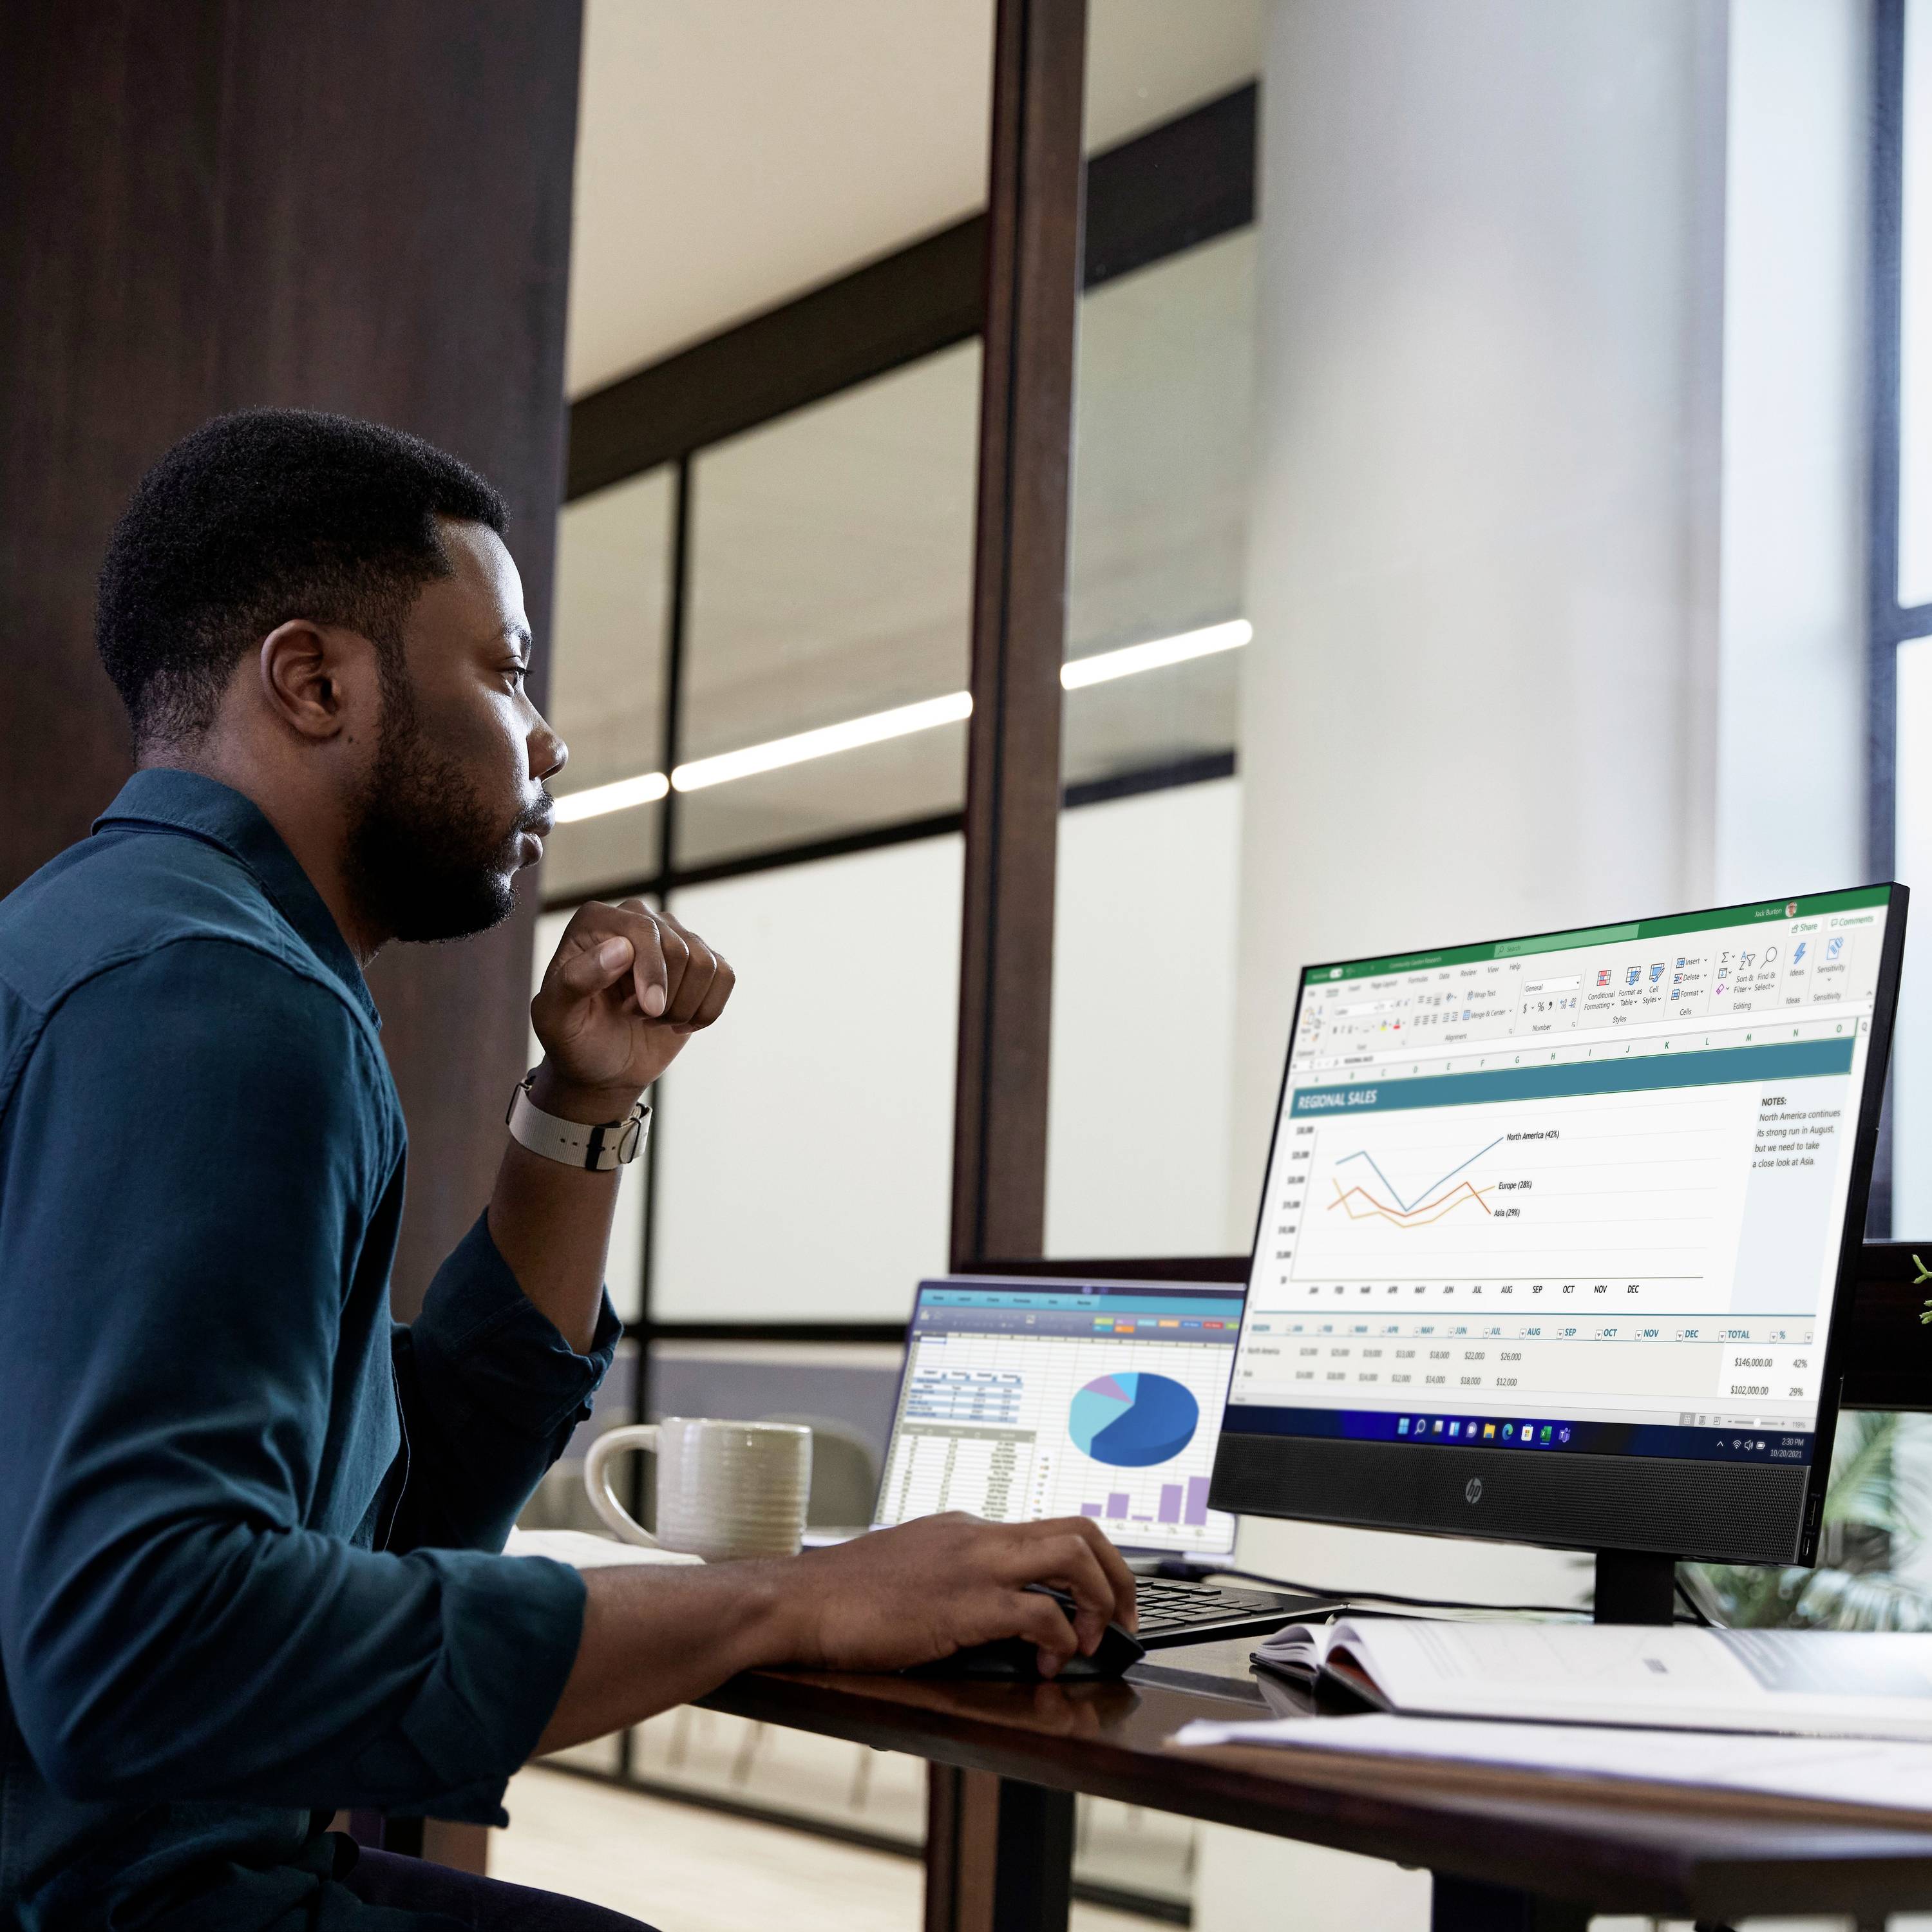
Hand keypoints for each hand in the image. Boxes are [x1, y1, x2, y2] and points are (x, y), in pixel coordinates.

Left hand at [529, 900, 734, 1118]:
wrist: (600, 1065)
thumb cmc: (573, 1038)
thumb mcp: (557, 1017)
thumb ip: (577, 980)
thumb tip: (621, 946)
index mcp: (597, 922)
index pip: (644, 929)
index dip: (653, 972)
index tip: (649, 1010)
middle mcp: (636, 918)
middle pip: (680, 949)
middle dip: (664, 998)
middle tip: (635, 1016)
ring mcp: (671, 937)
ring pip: (706, 964)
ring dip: (684, 1006)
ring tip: (653, 1019)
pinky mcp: (698, 961)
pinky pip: (725, 976)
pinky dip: (706, 1011)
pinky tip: (678, 1023)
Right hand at [774, 1514, 1138, 1678]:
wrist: (798, 1601)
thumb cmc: (844, 1596)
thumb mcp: (911, 1568)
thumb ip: (953, 1575)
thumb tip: (991, 1610)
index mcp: (966, 1528)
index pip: (1051, 1526)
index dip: (1092, 1563)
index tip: (1102, 1599)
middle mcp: (979, 1535)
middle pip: (1081, 1529)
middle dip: (1119, 1575)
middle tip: (1121, 1620)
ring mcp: (973, 1565)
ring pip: (1073, 1555)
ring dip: (1100, 1600)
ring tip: (1092, 1640)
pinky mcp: (963, 1604)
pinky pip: (1041, 1612)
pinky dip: (1060, 1638)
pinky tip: (1047, 1663)